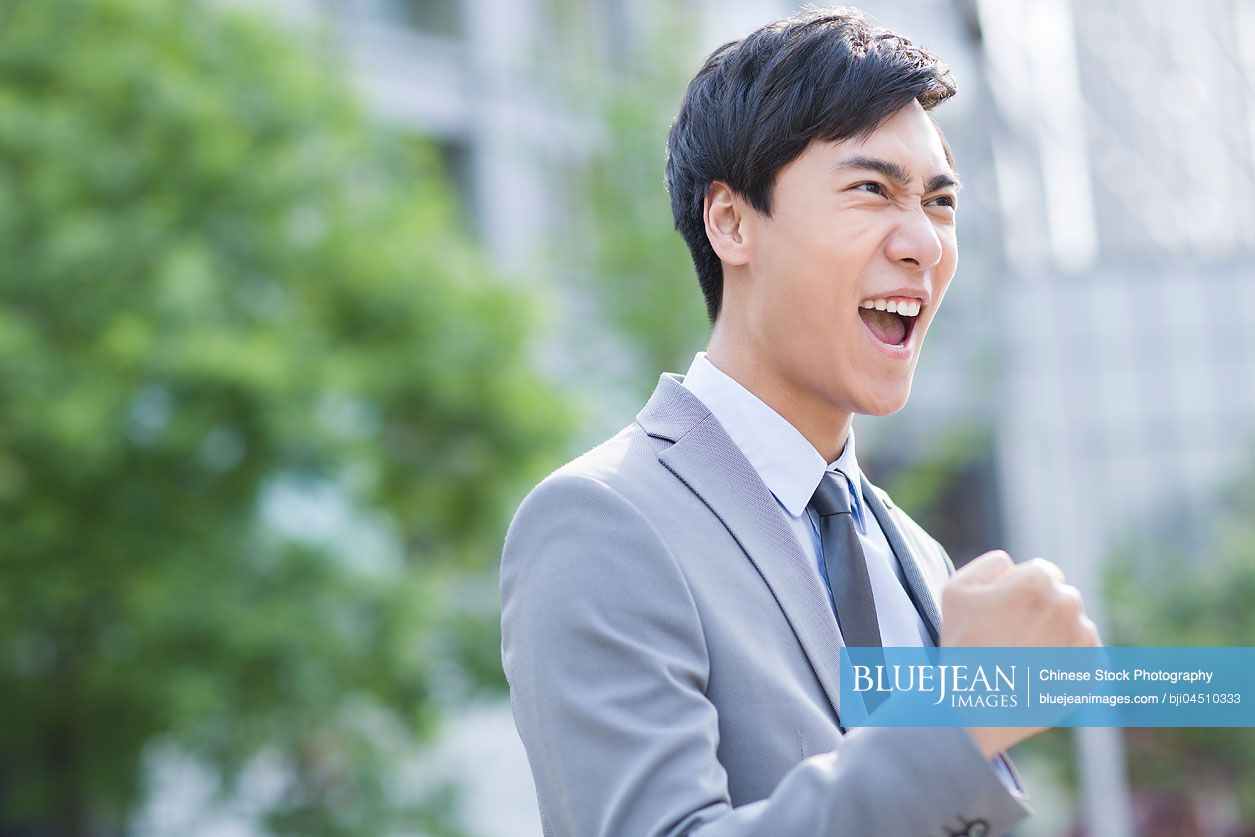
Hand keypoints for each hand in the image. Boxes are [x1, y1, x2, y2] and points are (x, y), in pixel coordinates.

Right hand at [939, 550, 1101, 756]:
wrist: (977, 708)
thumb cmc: (962, 646)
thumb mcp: (957, 589)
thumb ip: (991, 565)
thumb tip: (1013, 564)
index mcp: (1038, 580)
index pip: (1041, 572)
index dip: (1018, 591)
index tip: (1001, 614)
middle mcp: (1069, 604)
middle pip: (1059, 597)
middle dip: (1040, 611)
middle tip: (1010, 637)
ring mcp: (1084, 638)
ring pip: (1073, 625)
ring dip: (1055, 635)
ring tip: (1024, 658)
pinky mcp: (1093, 670)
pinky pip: (1084, 654)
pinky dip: (1067, 660)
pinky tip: (1040, 672)